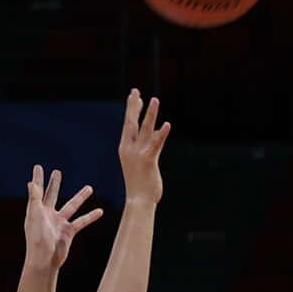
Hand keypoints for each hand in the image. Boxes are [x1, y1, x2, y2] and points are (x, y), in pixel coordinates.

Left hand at [22, 165, 100, 270]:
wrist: (45, 261)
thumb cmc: (36, 239)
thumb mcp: (35, 216)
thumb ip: (34, 199)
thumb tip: (31, 183)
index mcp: (37, 210)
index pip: (37, 191)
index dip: (38, 179)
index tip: (38, 167)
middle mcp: (47, 215)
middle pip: (52, 195)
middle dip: (55, 184)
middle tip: (57, 172)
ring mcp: (59, 223)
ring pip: (71, 206)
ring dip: (80, 197)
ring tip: (89, 187)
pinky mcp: (68, 232)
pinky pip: (81, 221)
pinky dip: (90, 216)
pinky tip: (100, 210)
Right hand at [115, 89, 169, 205]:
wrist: (138, 200)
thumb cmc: (140, 184)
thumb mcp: (139, 163)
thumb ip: (145, 149)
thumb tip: (150, 139)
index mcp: (125, 148)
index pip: (129, 125)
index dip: (133, 109)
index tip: (136, 96)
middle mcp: (129, 148)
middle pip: (131, 122)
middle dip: (134, 105)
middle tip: (136, 91)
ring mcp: (138, 153)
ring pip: (145, 129)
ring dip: (150, 114)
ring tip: (154, 99)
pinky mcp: (148, 160)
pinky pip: (156, 144)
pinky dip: (161, 134)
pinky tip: (167, 124)